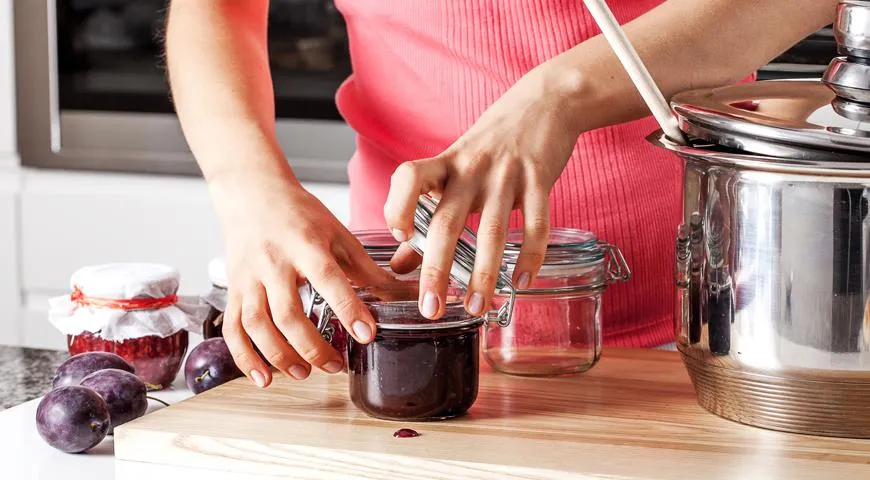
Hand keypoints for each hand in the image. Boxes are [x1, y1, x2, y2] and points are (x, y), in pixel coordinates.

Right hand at [210, 169, 391, 387]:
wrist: (253, 194)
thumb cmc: (300, 215)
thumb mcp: (339, 235)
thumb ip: (369, 271)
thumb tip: (407, 294)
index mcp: (306, 244)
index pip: (328, 279)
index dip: (348, 308)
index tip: (367, 334)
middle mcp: (274, 262)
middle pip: (287, 312)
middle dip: (311, 346)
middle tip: (335, 366)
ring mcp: (249, 277)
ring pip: (257, 324)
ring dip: (279, 356)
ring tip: (304, 374)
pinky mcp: (232, 289)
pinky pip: (233, 328)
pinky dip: (245, 357)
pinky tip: (263, 377)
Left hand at [384, 66, 584, 318]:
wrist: (544, 102)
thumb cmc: (491, 143)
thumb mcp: (453, 170)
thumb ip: (425, 215)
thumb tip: (399, 264)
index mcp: (444, 164)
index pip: (409, 177)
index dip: (397, 206)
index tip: (399, 239)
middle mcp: (470, 169)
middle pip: (446, 221)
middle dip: (436, 270)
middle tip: (431, 310)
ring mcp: (506, 174)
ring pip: (491, 231)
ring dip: (483, 275)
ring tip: (477, 309)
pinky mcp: (539, 177)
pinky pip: (535, 223)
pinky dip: (530, 256)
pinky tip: (522, 284)